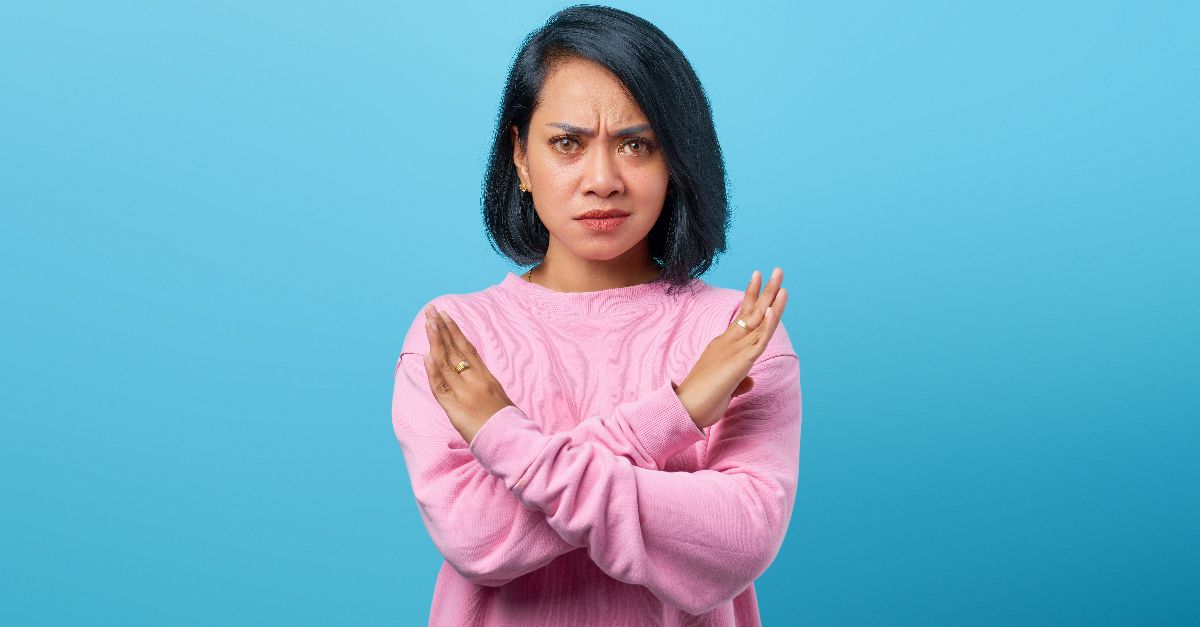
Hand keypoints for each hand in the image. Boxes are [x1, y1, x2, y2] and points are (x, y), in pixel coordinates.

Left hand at [422, 303, 515, 444]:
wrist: (515, 442)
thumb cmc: (510, 425)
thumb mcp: (501, 399)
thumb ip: (487, 386)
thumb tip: (477, 377)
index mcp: (487, 378)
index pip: (468, 349)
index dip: (455, 332)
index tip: (446, 316)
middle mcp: (476, 382)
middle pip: (456, 350)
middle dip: (442, 328)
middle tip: (431, 309)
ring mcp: (466, 394)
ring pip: (447, 364)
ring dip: (436, 342)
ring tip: (428, 322)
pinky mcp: (457, 409)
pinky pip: (442, 388)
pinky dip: (434, 371)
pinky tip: (427, 355)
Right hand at [674, 267, 788, 429]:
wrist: (683, 410)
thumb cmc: (701, 401)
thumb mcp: (726, 389)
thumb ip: (739, 382)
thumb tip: (750, 382)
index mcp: (725, 346)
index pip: (742, 316)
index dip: (752, 296)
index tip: (758, 276)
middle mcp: (728, 342)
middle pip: (752, 311)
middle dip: (766, 290)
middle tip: (777, 270)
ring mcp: (733, 350)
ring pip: (758, 321)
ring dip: (771, 299)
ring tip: (780, 278)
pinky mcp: (738, 364)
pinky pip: (757, 342)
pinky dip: (767, 325)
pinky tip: (773, 309)